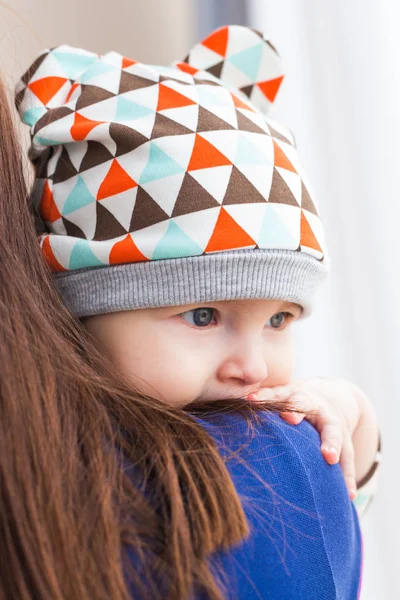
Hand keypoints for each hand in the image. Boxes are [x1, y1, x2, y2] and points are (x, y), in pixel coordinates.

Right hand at [247, 377, 377, 499]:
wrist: (329, 396)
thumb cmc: (332, 431)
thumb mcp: (343, 447)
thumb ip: (345, 470)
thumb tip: (350, 498)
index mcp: (331, 423)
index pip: (333, 434)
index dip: (331, 445)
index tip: (329, 457)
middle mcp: (315, 406)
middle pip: (307, 407)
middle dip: (299, 413)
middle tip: (291, 419)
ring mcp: (298, 396)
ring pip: (285, 396)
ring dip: (273, 399)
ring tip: (255, 402)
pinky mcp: (283, 391)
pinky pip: (271, 392)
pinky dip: (260, 395)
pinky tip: (248, 399)